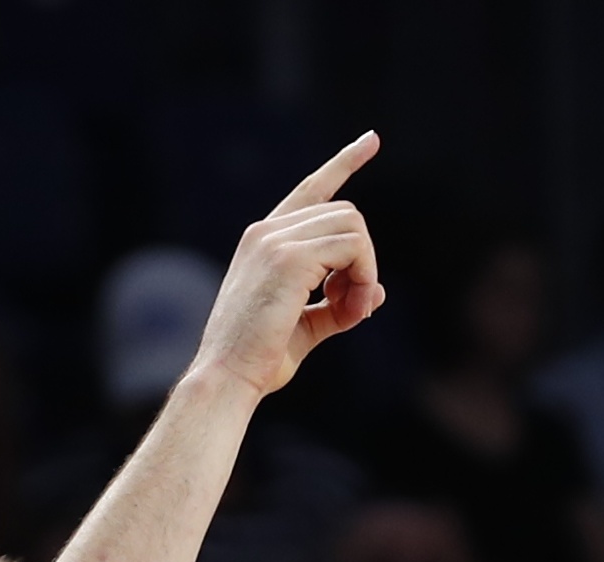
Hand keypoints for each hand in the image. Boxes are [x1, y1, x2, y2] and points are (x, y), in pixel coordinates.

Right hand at [191, 133, 384, 396]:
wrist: (226, 379)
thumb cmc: (259, 360)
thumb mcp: (304, 328)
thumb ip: (338, 306)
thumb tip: (377, 291)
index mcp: (263, 241)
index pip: (311, 189)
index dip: (344, 163)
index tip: (371, 140)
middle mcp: (266, 232)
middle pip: (346, 214)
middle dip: (363, 259)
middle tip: (358, 306)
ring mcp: (275, 241)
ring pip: (353, 226)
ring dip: (365, 269)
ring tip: (353, 309)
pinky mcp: (288, 258)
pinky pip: (352, 247)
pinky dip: (364, 276)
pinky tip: (354, 307)